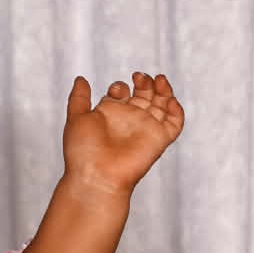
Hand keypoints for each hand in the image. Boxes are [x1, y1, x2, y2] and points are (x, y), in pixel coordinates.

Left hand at [62, 70, 184, 196]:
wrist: (96, 176)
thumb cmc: (83, 152)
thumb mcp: (77, 118)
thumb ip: (79, 98)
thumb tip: (81, 79)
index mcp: (110, 116)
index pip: (122, 95)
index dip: (120, 87)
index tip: (116, 90)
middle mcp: (129, 121)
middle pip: (144, 96)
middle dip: (144, 83)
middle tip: (138, 77)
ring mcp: (145, 129)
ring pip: (161, 105)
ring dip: (163, 90)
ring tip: (159, 79)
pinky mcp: (159, 138)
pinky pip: (175, 123)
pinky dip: (176, 110)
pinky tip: (169, 100)